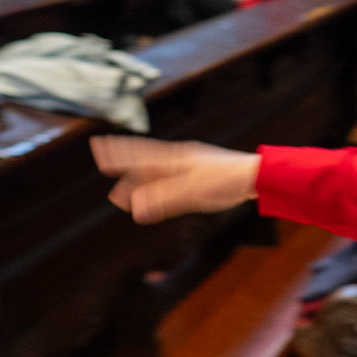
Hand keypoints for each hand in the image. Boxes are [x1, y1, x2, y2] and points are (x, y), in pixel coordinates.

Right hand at [91, 136, 259, 223]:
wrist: (258, 176)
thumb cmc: (227, 181)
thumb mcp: (193, 191)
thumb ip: (164, 198)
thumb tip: (135, 208)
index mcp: (175, 159)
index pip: (139, 155)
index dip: (118, 154)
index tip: (98, 148)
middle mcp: (180, 159)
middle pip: (144, 159)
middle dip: (123, 159)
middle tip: (102, 156)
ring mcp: (191, 166)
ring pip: (157, 169)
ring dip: (138, 174)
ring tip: (124, 182)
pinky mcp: (201, 176)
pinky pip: (171, 177)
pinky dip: (157, 181)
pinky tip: (158, 186)